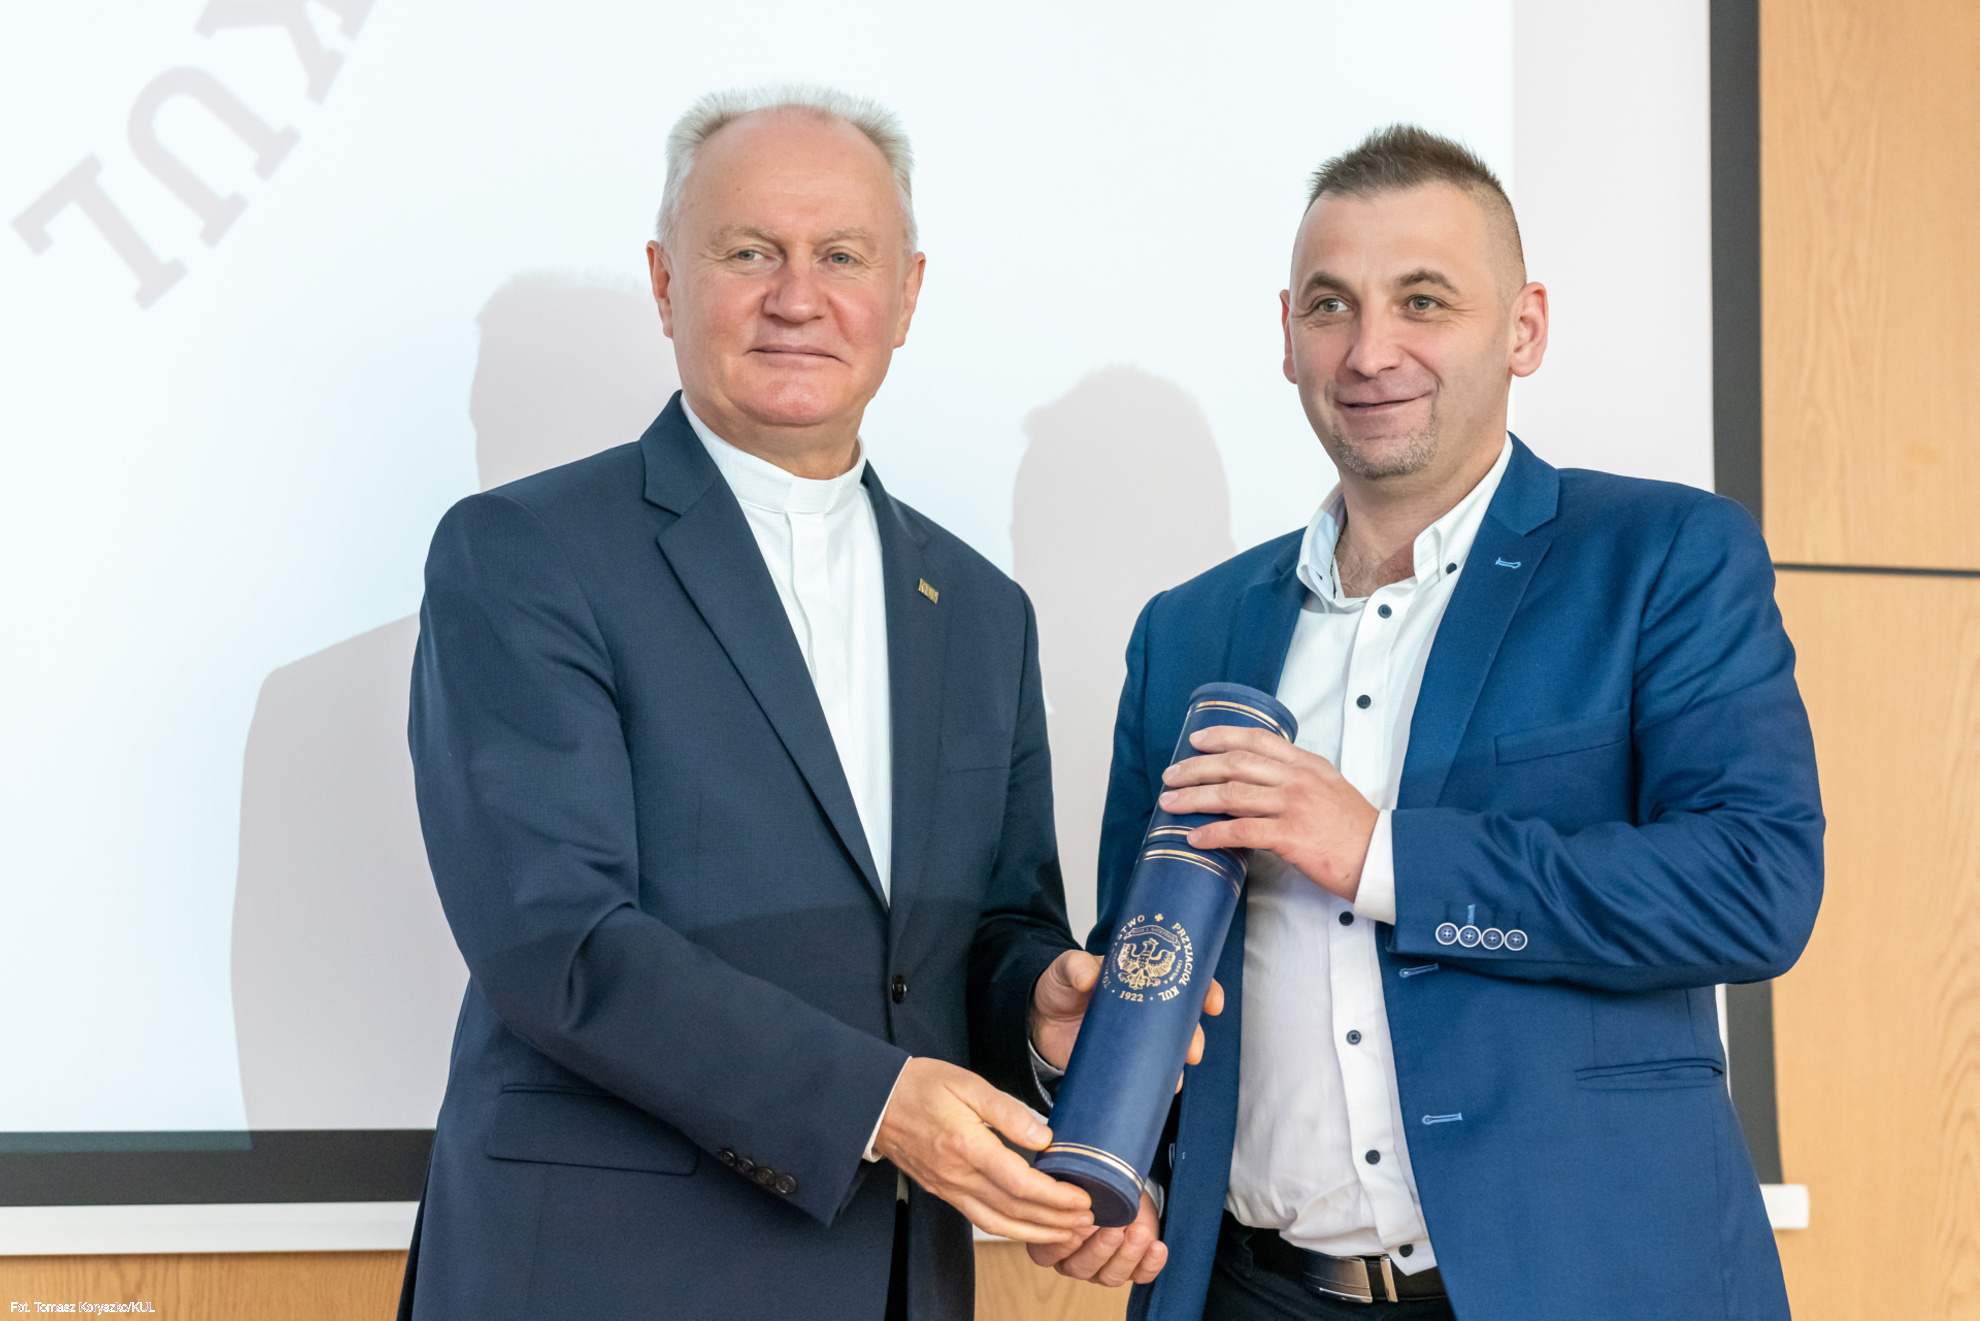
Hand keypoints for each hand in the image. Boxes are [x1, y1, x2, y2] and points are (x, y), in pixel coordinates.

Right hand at [873, 1057, 1092, 1242]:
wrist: (877, 1101)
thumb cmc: (921, 1086)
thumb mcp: (969, 1084)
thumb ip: (1009, 1112)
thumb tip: (1045, 1135)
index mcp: (967, 1146)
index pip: (1021, 1184)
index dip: (1056, 1197)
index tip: (1083, 1197)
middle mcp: (958, 1175)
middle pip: (1015, 1210)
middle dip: (1056, 1220)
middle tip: (1088, 1219)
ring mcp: (949, 1188)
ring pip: (998, 1223)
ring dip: (1036, 1232)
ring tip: (1067, 1232)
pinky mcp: (943, 1192)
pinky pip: (980, 1219)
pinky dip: (1009, 1230)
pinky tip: (1028, 1228)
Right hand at [1027, 1190, 1166, 1286]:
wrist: (1124, 1188)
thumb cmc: (1096, 1186)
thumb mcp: (1080, 1185)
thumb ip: (1070, 1192)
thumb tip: (1072, 1194)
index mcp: (1054, 1242)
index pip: (1047, 1254)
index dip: (1060, 1245)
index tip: (1076, 1225)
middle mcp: (1075, 1262)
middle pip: (1080, 1268)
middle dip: (1099, 1248)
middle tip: (1113, 1228)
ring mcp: (1103, 1270)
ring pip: (1111, 1276)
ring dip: (1127, 1255)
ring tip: (1139, 1233)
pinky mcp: (1132, 1271)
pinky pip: (1141, 1276)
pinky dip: (1151, 1264)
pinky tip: (1157, 1247)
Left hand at [1030, 950, 1222, 1079]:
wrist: (1036, 1018)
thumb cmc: (1059, 986)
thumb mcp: (1067, 969)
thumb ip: (1075, 967)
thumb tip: (1087, 977)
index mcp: (1138, 978)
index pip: (1180, 979)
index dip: (1202, 990)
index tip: (1211, 1002)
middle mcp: (1143, 1009)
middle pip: (1181, 1021)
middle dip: (1194, 1037)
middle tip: (1193, 1050)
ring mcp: (1133, 1037)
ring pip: (1168, 1050)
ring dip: (1177, 1064)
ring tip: (1176, 1078)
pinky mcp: (1119, 1061)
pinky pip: (1145, 1073)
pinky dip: (1155, 1083)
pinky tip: (1159, 1091)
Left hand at [1159, 725, 1376, 901]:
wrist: (1380, 857)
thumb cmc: (1354, 829)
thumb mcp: (1329, 787)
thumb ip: (1297, 777)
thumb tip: (1259, 780)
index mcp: (1306, 764)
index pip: (1258, 740)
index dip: (1223, 736)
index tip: (1197, 739)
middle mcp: (1297, 779)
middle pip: (1236, 764)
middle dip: (1197, 767)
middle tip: (1171, 775)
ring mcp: (1294, 806)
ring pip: (1232, 794)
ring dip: (1195, 798)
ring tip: (1170, 803)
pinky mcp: (1291, 836)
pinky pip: (1242, 831)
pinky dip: (1214, 833)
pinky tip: (1195, 838)